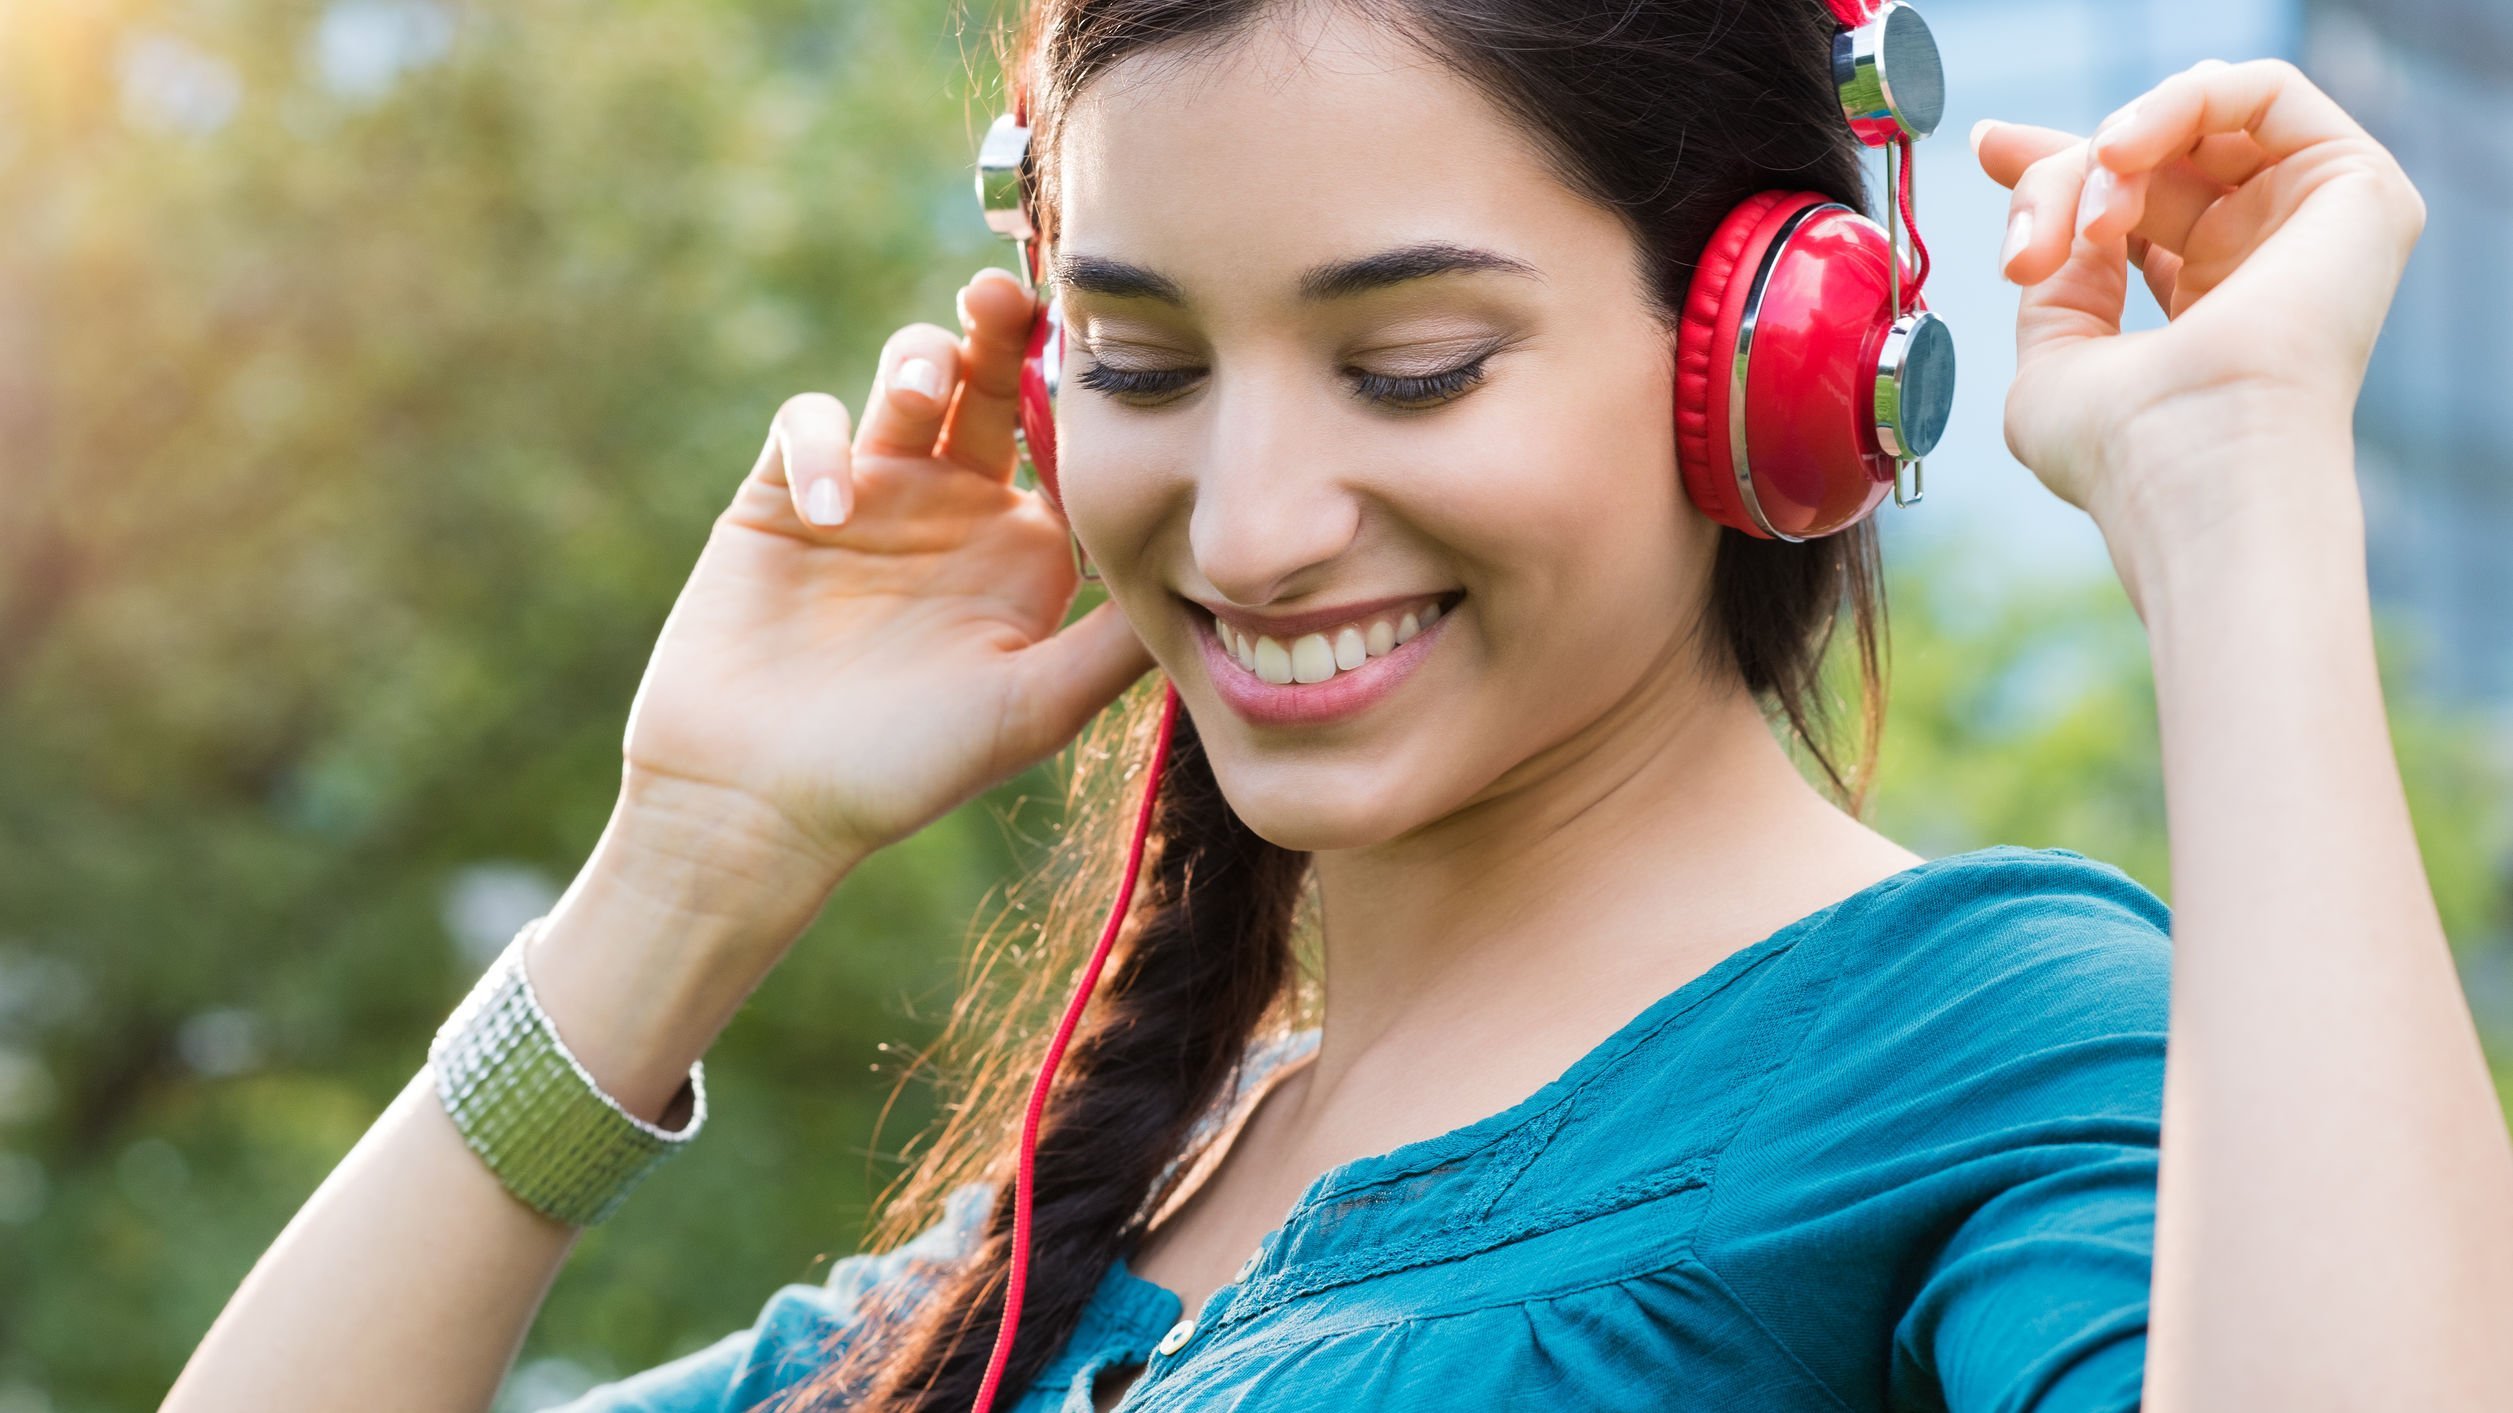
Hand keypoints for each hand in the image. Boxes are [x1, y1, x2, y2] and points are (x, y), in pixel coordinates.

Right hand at [617, 267, 1154, 888]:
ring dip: (920, 361)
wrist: (762, 801)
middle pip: (990, 382)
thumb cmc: (904, 770)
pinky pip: (809, 423)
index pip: (1066, 441)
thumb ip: (1115, 646)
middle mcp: (954, 510)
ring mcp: (871, 495)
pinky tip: (829, 510)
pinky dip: (821, 445)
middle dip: (1003, 329)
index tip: (1099, 357)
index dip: (1081, 390)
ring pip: (909, 377)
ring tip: (921, 395)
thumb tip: (1221, 587)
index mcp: (1023, 551)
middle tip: (1008, 297)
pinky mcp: (783, 494)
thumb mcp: (1033, 709)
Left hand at [1974, 58, 2425, 584]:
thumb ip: (2057, 278)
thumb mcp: (2053, 355)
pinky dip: (2177, 102)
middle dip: (2067, 168)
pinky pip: (2265, 91)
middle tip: (2028, 244)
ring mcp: (2313, 224)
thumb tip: (2054, 206)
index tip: (1990, 149)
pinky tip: (2120, 154)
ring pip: (2197, 122)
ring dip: (2113, 151)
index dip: (2064, 166)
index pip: (2139, 201)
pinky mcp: (2357, 188)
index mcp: (2205, 306)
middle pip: (2156, 158)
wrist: (2195, 467)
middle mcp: (2265, 260)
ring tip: (2087, 227)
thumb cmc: (2123, 449)